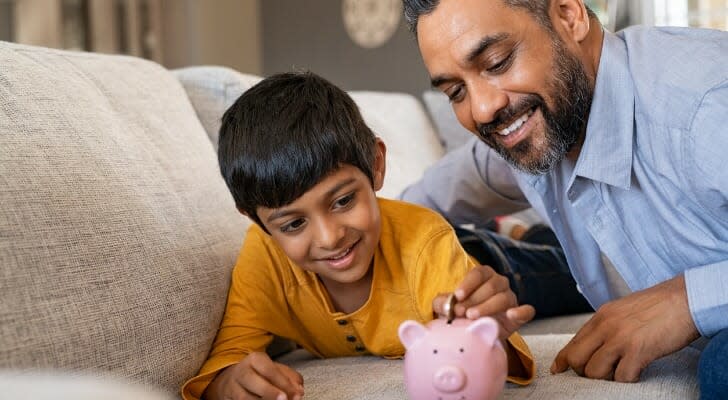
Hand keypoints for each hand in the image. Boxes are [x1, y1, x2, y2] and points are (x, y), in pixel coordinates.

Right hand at [204, 351, 303, 399]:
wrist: (232, 380)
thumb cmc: (260, 375)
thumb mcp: (275, 370)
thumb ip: (289, 378)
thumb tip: (298, 390)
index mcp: (254, 359)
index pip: (269, 370)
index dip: (284, 383)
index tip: (297, 394)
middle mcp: (241, 372)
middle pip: (253, 382)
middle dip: (270, 392)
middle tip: (284, 399)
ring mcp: (232, 387)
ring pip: (244, 397)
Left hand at [433, 265, 534, 340]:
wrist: (475, 335)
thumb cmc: (461, 315)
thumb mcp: (447, 308)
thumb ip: (443, 303)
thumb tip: (445, 303)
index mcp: (483, 276)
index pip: (478, 273)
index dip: (468, 283)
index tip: (458, 296)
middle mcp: (499, 284)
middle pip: (491, 285)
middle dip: (474, 299)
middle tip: (461, 312)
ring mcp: (510, 299)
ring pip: (504, 298)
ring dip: (487, 307)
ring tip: (473, 317)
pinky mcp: (519, 316)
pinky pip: (526, 311)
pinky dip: (521, 312)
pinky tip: (511, 315)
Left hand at [551, 274, 699, 381]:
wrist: (687, 298)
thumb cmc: (659, 306)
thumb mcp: (623, 310)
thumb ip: (606, 325)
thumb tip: (593, 344)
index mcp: (601, 316)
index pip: (572, 342)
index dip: (563, 360)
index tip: (558, 369)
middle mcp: (605, 326)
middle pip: (576, 359)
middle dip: (583, 371)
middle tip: (600, 372)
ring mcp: (620, 338)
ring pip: (594, 372)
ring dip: (606, 378)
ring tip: (621, 370)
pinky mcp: (638, 350)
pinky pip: (622, 377)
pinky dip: (628, 379)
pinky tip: (637, 371)